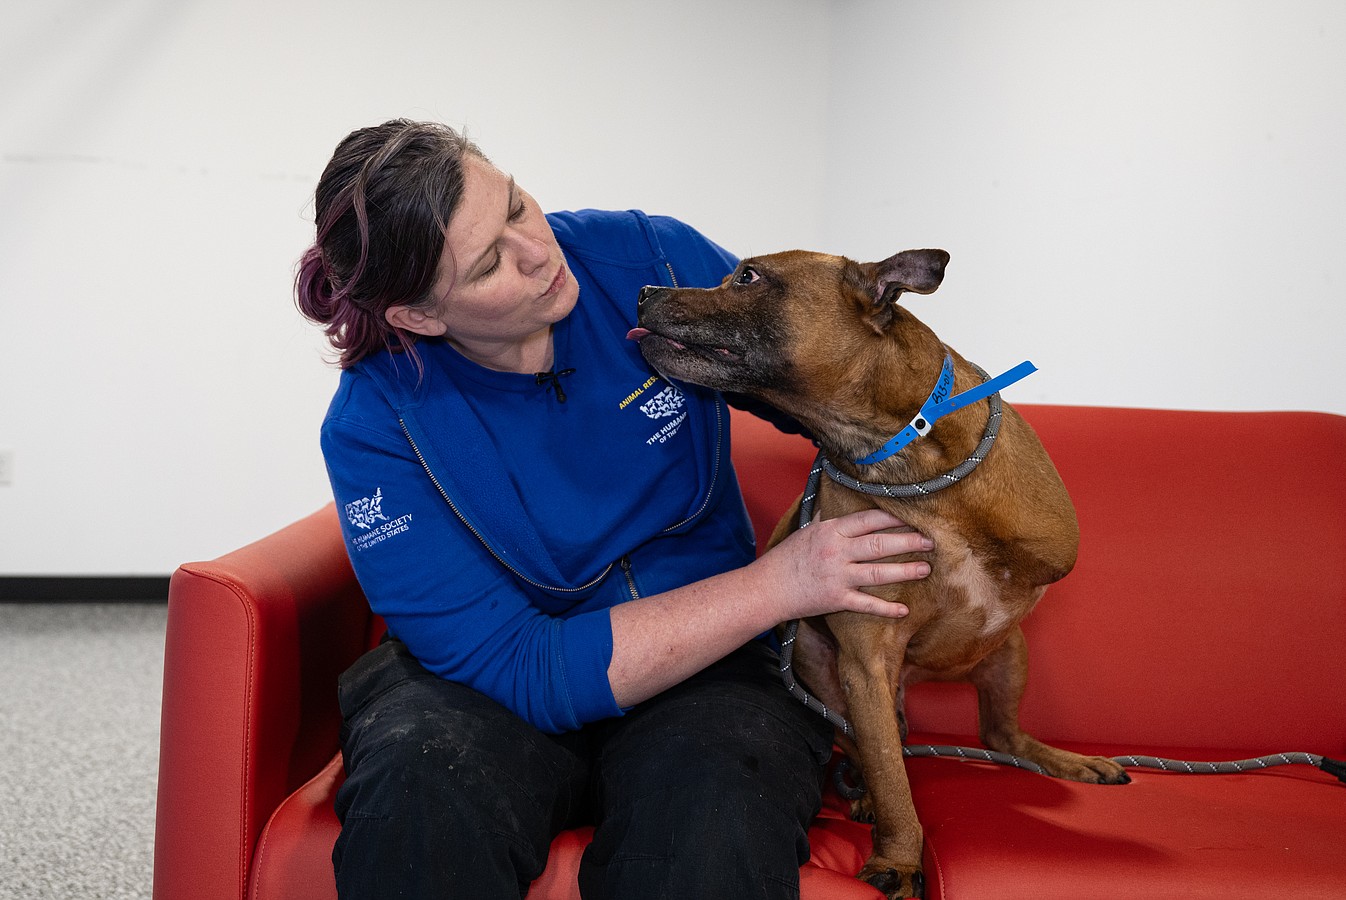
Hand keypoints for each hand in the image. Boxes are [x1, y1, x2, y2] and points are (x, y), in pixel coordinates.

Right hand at [754, 508, 931, 620]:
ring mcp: (837, 576)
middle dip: (908, 542)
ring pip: (878, 573)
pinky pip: (866, 604)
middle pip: (879, 544)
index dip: (893, 518)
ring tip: (926, 569)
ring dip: (905, 571)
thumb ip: (827, 519)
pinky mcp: (836, 599)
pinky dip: (885, 608)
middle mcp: (836, 551)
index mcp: (830, 531)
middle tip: (931, 542)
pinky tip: (904, 610)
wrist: (768, 587)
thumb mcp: (806, 531)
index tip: (913, 516)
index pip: (868, 520)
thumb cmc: (787, 558)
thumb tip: (840, 505)